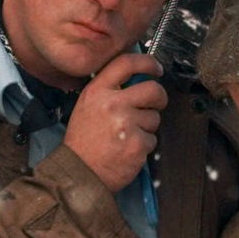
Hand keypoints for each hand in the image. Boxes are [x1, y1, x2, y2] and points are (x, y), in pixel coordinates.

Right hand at [64, 53, 165, 191]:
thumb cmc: (82, 142)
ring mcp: (126, 124)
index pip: (127, 63)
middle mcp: (112, 104)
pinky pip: (152, 139)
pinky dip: (144, 146)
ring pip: (154, 117)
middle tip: (154, 104)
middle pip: (153, 89)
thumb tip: (136, 80)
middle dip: (159, 97)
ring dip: (147, 127)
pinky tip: (127, 149)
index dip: (148, 63)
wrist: (79, 174)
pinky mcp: (137, 144)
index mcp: (97, 91)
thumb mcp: (87, 106)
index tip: (156, 68)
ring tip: (127, 136)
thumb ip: (109, 90)